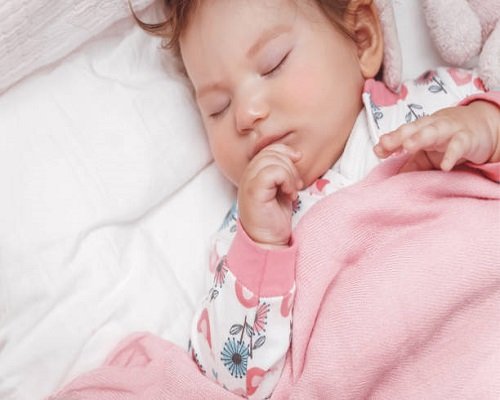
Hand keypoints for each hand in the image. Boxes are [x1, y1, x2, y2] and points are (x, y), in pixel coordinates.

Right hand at [238, 144, 302, 248]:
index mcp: (253, 174)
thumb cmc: (274, 219)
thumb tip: (296, 154)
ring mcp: (248, 182)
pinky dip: (286, 180)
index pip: (268, 149)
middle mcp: (247, 175)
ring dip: (289, 174)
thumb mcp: (280, 189)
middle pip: (271, 153)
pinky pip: (273, 172)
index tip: (298, 162)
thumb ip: (283, 172)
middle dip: (290, 166)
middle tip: (296, 185)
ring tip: (292, 191)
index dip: (285, 151)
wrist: (267, 242)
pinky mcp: (253, 191)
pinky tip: (289, 195)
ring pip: (272, 160)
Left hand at [374, 101, 499, 171]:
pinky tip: (444, 166)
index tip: (378, 150)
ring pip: (434, 131)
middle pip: (413, 129)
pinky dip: (451, 154)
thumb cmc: (448, 138)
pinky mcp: (467, 138)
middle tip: (386, 144)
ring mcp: (450, 130)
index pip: (401, 133)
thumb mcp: (428, 152)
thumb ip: (411, 163)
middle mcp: (432, 126)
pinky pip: (459, 145)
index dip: (389, 141)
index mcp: (420, 128)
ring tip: (408, 146)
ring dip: (420, 137)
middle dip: (399, 136)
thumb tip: (393, 178)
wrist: (482, 126)